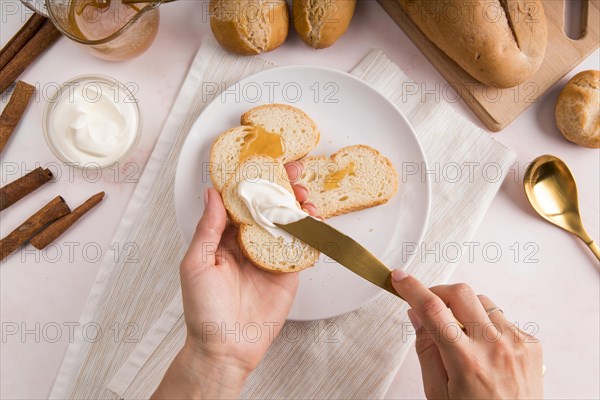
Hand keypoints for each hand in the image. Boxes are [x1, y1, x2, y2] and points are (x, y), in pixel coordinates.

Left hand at [152, 163, 316, 398]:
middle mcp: (248, 244)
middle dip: (281, 188)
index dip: (253, 181)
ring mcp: (270, 257)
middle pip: (268, 208)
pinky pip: (301, 248)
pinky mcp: (288, 273)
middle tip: (293, 171)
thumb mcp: (196, 263)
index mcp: (224, 239)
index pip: (241, 202)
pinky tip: (313, 218)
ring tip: (305, 194)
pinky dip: (310, 231)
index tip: (263, 162)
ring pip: (287, 223)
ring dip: (297, 206)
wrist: (226, 349)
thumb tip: (211, 193)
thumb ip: (208, 228)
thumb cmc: (203, 311)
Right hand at [391, 269, 542, 398]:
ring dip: (465, 310)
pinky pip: (501, 318)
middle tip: (428, 304)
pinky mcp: (531, 344)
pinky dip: (487, 325)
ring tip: (461, 336)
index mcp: (467, 362)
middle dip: (438, 292)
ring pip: (482, 302)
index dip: (412, 288)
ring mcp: (517, 343)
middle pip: (460, 293)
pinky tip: (484, 348)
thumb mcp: (438, 392)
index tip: (400, 278)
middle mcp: (495, 348)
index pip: (433, 310)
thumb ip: (426, 350)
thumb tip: (416, 315)